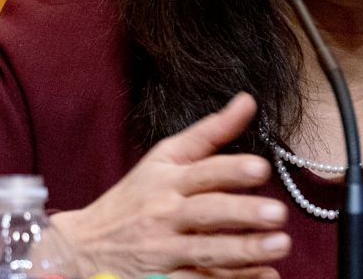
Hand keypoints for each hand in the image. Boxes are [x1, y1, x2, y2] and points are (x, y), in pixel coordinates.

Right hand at [50, 93, 289, 278]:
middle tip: (277, 213)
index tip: (260, 169)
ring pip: (207, 252)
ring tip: (280, 246)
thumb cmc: (133, 199)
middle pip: (207, 213)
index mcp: (168, 181)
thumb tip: (249, 100)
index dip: (231, 170)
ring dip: (244, 251)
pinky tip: (264, 275)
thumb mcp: (164, 159)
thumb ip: (210, 132)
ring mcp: (164, 252)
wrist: (83, 247)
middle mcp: (165, 215)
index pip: (202, 172)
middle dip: (242, 213)